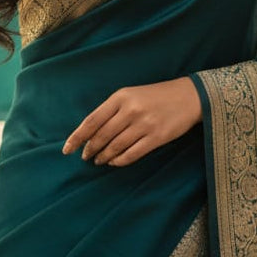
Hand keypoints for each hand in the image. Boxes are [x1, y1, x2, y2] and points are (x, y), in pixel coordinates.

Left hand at [62, 77, 201, 166]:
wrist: (189, 96)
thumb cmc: (156, 96)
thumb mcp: (131, 95)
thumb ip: (112, 110)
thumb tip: (91, 133)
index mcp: (120, 97)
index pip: (91, 121)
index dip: (77, 137)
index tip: (67, 149)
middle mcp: (130, 110)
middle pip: (101, 136)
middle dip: (90, 149)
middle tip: (85, 157)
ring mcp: (144, 124)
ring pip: (115, 147)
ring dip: (103, 157)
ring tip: (99, 161)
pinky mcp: (156, 137)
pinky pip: (132, 154)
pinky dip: (119, 161)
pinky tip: (114, 162)